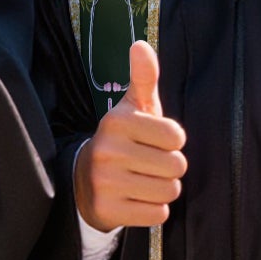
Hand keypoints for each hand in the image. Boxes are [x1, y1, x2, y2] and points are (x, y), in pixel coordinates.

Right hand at [74, 39, 186, 228]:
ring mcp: (105, 182)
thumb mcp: (132, 109)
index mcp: (117, 121)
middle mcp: (108, 150)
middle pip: (177, 166)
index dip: (172, 142)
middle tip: (148, 165)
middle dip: (169, 168)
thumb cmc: (122, 141)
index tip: (153, 142)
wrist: (84, 181)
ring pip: (169, 191)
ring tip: (142, 181)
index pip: (177, 137)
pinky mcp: (108, 210)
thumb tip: (141, 45)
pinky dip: (153, 210)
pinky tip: (135, 199)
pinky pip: (158, 214)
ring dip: (163, 189)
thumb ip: (143, 78)